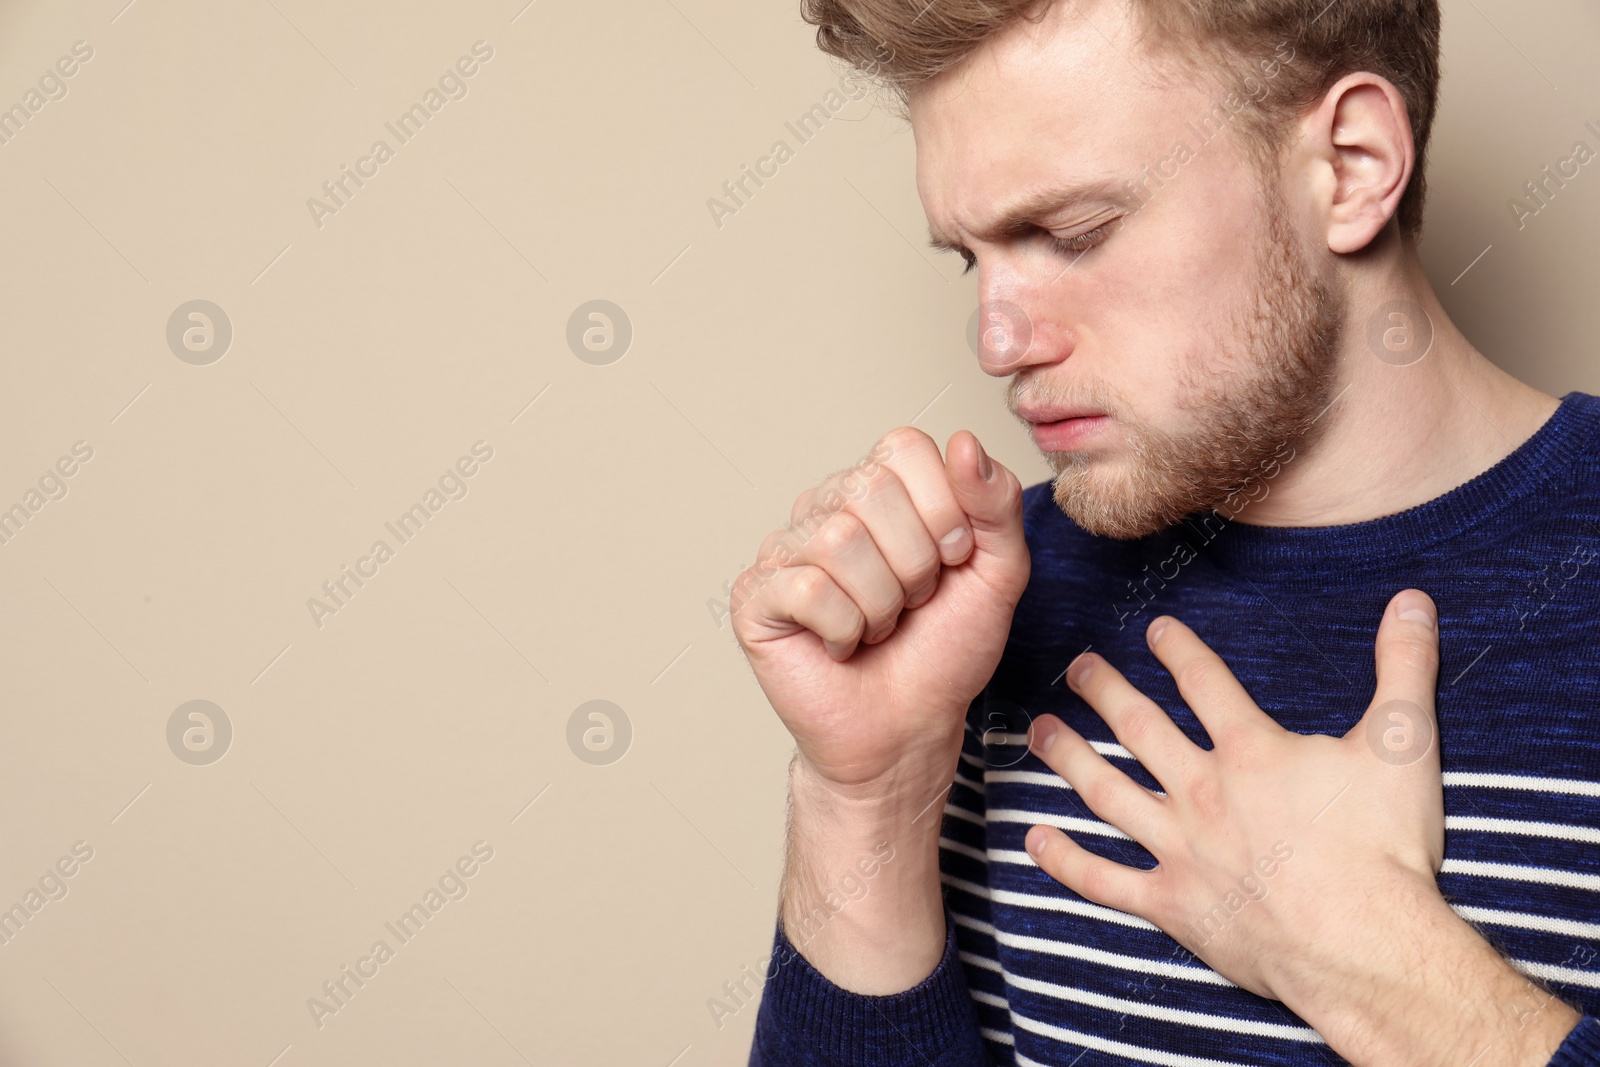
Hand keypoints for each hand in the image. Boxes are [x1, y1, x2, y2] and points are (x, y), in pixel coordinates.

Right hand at [731, 427, 1030, 794]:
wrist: (908, 730)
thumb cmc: (944, 652)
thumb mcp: (997, 572)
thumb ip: (996, 503)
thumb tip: (965, 443)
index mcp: (881, 489)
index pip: (904, 446)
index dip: (942, 508)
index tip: (951, 561)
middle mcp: (826, 507)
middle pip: (870, 489)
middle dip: (914, 563)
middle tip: (911, 602)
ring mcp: (785, 550)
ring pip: (838, 541)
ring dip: (880, 604)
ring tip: (877, 627)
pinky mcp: (755, 596)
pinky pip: (808, 589)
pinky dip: (843, 630)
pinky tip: (841, 644)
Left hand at [1024, 589, 1579, 1064]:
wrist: (1366, 946)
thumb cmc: (1386, 848)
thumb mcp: (1404, 745)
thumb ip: (1404, 668)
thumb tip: (1413, 601)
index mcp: (1250, 751)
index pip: (1204, 682)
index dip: (1179, 649)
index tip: (1155, 629)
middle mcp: (1202, 791)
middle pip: (1139, 727)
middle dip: (1104, 691)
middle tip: (1078, 668)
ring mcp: (1180, 849)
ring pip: (1108, 792)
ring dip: (1068, 758)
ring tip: (1039, 732)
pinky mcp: (1173, 904)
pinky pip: (1105, 880)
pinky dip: (1065, 861)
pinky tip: (1034, 840)